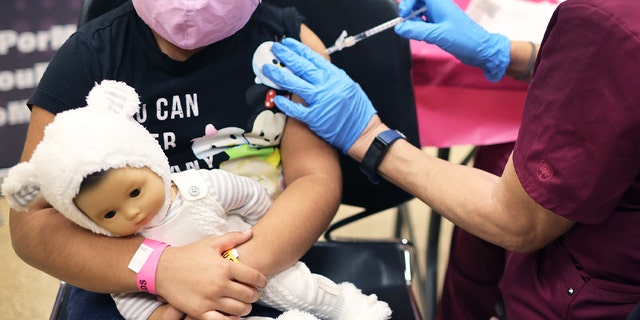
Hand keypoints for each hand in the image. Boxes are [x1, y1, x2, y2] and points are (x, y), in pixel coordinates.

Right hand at [155, 231, 266, 318]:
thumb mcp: (211, 243)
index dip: (262, 281)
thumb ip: (233, 238)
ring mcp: (210, 299)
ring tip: (244, 304)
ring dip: (246, 307)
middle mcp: (219, 284)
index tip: (262, 283)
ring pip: (239, 309)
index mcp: (225, 267)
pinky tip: (233, 316)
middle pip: (249, 295)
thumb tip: (250, 232)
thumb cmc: (188, 255)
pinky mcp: (199, 311)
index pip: (254, 277)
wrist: (162, 269)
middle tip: (253, 294)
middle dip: (254, 295)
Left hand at [262, 38, 376, 152]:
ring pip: (295, 84)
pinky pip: (296, 109)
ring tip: (268, 68)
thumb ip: (333, 77)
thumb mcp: (349, 86)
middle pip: (302, 67)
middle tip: (275, 48)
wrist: (363, 132)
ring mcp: (320, 101)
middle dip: (286, 56)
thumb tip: (317, 69)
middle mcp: (327, 86)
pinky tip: (277, 98)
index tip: (288, 42)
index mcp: (336, 76)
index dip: (299, 49)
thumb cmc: (358, 110)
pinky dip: (285, 104)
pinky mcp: (315, 117)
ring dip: (279, 75)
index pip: (314, 58)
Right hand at [394, 0, 510, 80]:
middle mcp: (439, 6)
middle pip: (416, 2)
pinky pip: (425, 22)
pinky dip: (421, 29)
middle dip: (410, 14)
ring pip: (419, 13)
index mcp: (439, 2)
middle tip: (409, 27)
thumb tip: (399, 28)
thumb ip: (416, 30)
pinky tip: (426, 38)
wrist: (480, 50)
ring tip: (421, 35)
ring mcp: (440, 15)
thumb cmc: (464, 39)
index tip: (404, 15)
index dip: (408, 3)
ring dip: (415, 23)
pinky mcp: (440, 24)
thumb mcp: (437, 35)